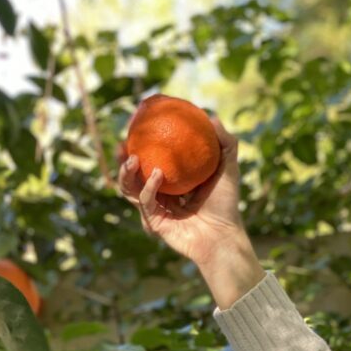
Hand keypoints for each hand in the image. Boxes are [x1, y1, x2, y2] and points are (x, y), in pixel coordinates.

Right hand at [118, 115, 248, 267]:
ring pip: (131, 189)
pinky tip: (157, 175)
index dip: (140, 145)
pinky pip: (145, 201)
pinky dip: (149, 188)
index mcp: (172, 181)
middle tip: (123, 143)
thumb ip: (225, 141)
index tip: (136, 127)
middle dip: (122, 159)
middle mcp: (160, 195)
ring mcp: (155, 209)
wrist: (224, 235)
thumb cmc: (227, 202)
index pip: (151, 160)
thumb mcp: (228, 167)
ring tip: (132, 157)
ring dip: (126, 173)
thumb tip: (210, 115)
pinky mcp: (153, 223)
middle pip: (133, 174)